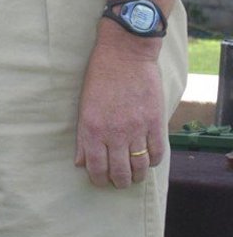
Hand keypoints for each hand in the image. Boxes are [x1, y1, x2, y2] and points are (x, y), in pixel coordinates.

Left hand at [75, 31, 166, 188]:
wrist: (125, 54)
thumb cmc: (99, 76)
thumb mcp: (83, 105)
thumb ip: (83, 137)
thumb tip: (80, 162)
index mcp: (92, 129)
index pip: (96, 168)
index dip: (99, 179)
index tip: (101, 180)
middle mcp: (114, 133)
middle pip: (119, 173)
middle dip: (118, 182)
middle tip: (119, 180)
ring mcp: (136, 129)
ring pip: (139, 168)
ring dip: (136, 176)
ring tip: (134, 175)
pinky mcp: (155, 123)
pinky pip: (157, 153)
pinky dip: (152, 161)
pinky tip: (147, 159)